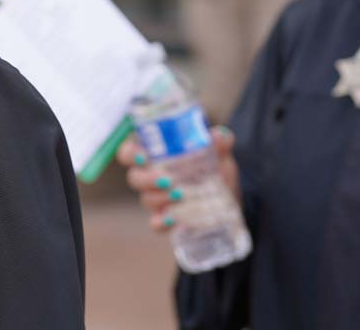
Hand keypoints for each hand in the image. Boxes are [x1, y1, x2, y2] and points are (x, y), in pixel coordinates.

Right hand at [116, 127, 240, 232]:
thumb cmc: (215, 169)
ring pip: (146, 199)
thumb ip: (219, 142)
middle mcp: (151, 177)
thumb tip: (220, 136)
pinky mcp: (167, 220)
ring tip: (180, 195)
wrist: (231, 199)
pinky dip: (161, 222)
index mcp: (155, 156)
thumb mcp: (218, 153)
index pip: (129, 152)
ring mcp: (158, 200)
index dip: (129, 154)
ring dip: (159, 198)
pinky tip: (173, 218)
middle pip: (134, 178)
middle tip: (167, 180)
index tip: (142, 156)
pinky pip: (156, 224)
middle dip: (146, 179)